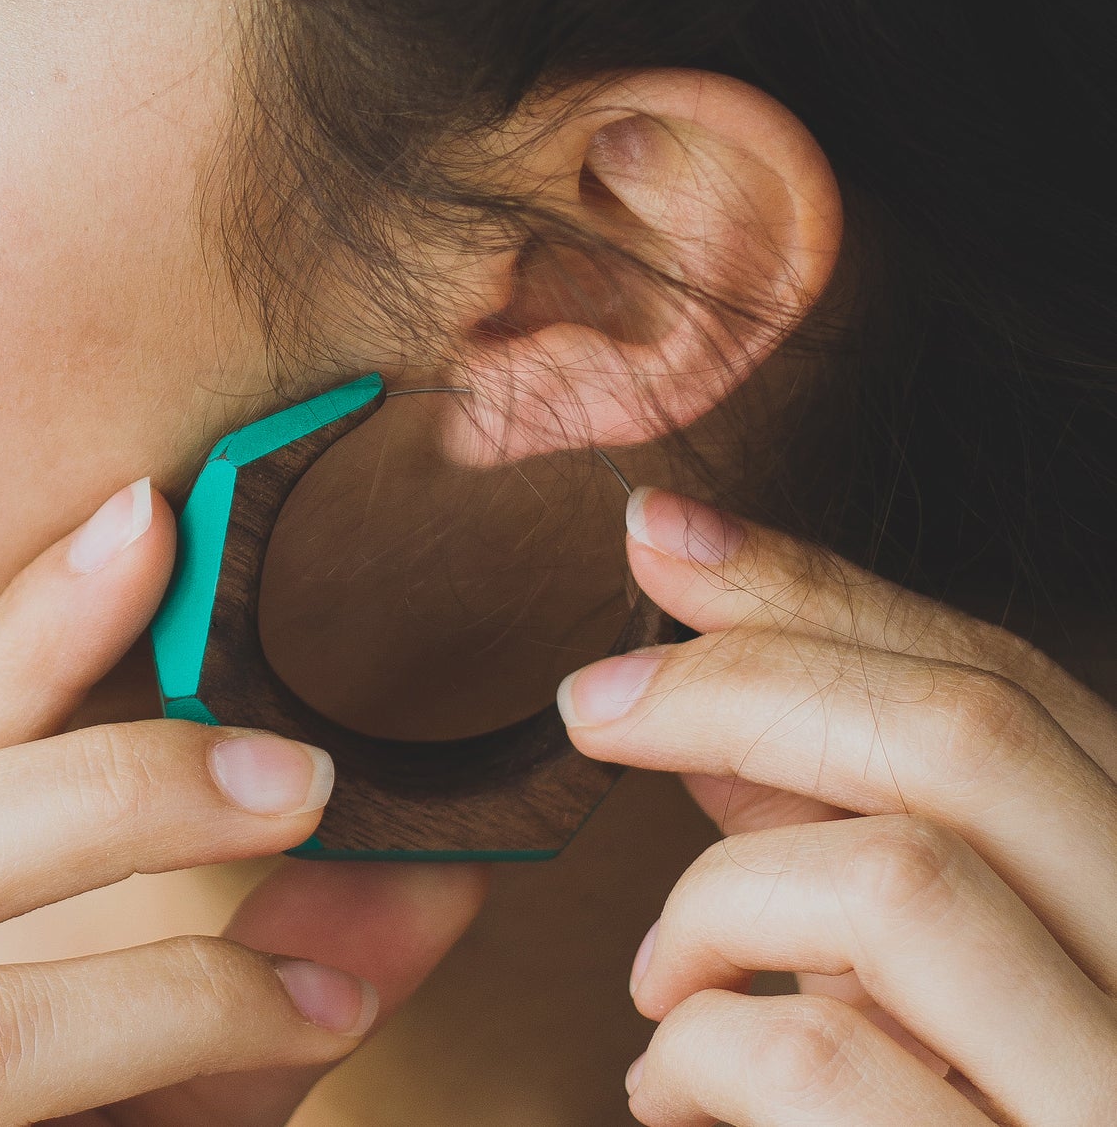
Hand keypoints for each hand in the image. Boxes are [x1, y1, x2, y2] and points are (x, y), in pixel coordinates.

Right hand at [0, 477, 484, 1124]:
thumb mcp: (159, 1115)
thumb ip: (261, 995)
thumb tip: (429, 867)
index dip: (23, 628)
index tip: (147, 512)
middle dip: (108, 764)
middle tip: (302, 763)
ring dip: (162, 937)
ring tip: (327, 920)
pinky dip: (167, 1037)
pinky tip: (305, 1039)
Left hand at [558, 485, 1116, 1124]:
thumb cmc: (959, 1121)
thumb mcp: (924, 983)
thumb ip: (841, 835)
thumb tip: (693, 680)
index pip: (1015, 684)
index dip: (818, 590)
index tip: (657, 537)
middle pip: (970, 739)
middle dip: (743, 685)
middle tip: (590, 705)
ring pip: (897, 879)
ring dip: (717, 902)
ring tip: (660, 981)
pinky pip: (823, 1061)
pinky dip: (697, 1049)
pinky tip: (668, 1091)